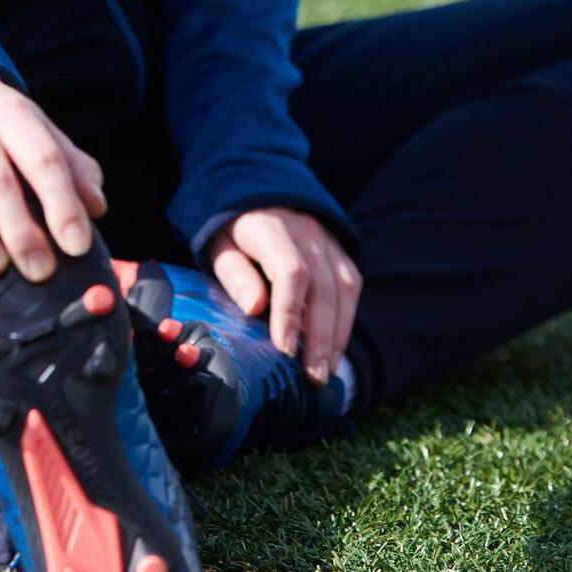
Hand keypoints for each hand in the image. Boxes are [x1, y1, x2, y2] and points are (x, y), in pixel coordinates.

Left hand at [205, 205, 360, 383]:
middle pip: (323, 288)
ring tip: (325, 371)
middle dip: (320, 337)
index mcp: (271, 229)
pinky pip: (351, 286)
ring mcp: (328, 240)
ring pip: (344, 289)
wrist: (259, 194)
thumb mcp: (220, 248)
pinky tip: (333, 349)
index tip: (285, 350)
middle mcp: (307, 232)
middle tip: (313, 376)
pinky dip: (345, 321)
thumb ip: (235, 275)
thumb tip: (255, 308)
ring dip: (337, 335)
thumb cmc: (234, 231)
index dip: (290, 313)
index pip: (290, 272)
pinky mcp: (340, 251)